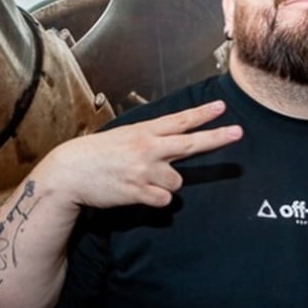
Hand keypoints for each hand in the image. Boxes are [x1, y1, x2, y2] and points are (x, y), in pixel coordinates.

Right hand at [34, 100, 242, 209]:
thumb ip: (152, 139)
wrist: (69, 172)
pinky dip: (156, 198)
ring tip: (142, 179)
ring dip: (166, 183)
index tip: (222, 107)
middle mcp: (148, 149)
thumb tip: (174, 143)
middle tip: (238, 132)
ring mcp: (144, 170)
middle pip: (190, 144)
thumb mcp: (125, 136)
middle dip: (217, 138)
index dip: (202, 114)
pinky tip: (138, 192)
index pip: (179, 120)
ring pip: (177, 181)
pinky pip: (164, 199)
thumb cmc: (98, 153)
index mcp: (144, 131)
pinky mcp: (138, 191)